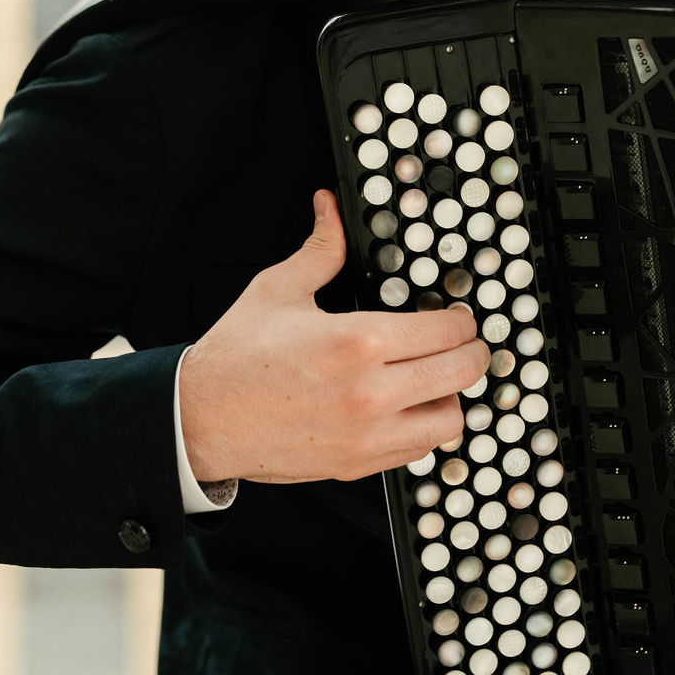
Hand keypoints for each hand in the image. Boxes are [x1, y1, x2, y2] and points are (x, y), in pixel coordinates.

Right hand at [178, 190, 489, 483]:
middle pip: (462, 373)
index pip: (446, 330)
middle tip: (467, 343)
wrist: (200, 418)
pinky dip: (425, 429)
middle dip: (473, 352)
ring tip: (438, 379)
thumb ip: (321, 249)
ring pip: (450, 420)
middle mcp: (370, 392)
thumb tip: (330, 208)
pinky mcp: (358, 465)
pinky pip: (419, 450)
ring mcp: (366, 435)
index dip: (461, 319)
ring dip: (452, 396)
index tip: (457, 316)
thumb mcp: (279, 289)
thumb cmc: (237, 356)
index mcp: (357, 341)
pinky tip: (411, 409)